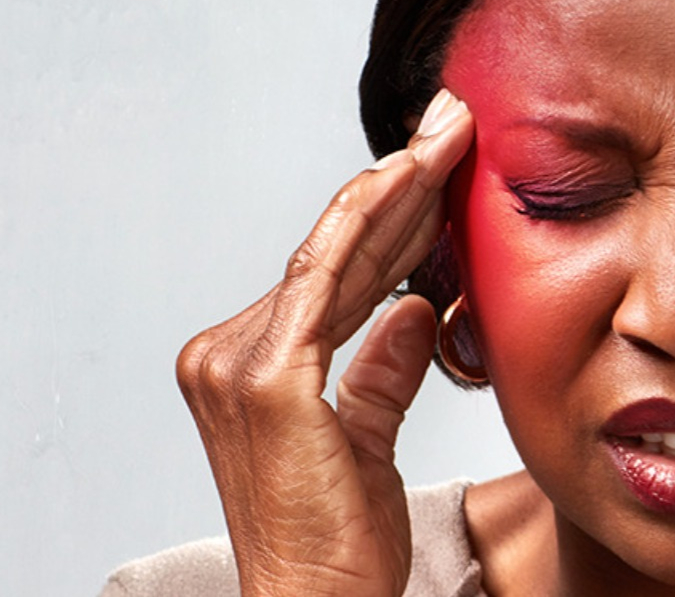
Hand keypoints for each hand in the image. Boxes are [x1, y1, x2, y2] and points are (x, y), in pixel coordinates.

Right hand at [174, 89, 474, 595]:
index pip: (327, 275)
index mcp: (241, 368)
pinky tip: (414, 184)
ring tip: (449, 137)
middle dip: (397, 186)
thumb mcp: (367, 444)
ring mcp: (235, 364)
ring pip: (333, 256)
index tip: (438, 170)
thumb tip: (412, 311)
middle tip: (452, 125)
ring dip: (396, 189)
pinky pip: (332, 283)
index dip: (387, 219)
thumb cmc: (339, 549)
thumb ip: (381, 373)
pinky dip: (374, 227)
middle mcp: (223, 354)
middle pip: (328, 254)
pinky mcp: (267, 382)